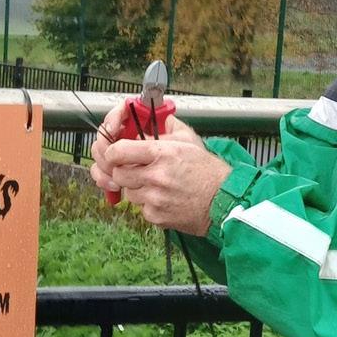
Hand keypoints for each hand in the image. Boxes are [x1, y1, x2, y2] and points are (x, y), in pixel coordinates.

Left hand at [95, 138, 230, 234]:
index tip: (116, 154)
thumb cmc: (208, 171)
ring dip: (137, 189)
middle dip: (125, 171)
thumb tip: (156, 119)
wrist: (223, 201)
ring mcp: (155, 198)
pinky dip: (148, 205)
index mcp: (162, 153)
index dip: (113, 152)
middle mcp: (156, 176)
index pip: (118, 151)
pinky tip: (164, 199)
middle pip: (119, 174)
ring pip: (129, 193)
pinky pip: (141, 209)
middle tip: (138, 170)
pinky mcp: (156, 216)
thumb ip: (169, 127)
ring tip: (156, 185)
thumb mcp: (190, 140)